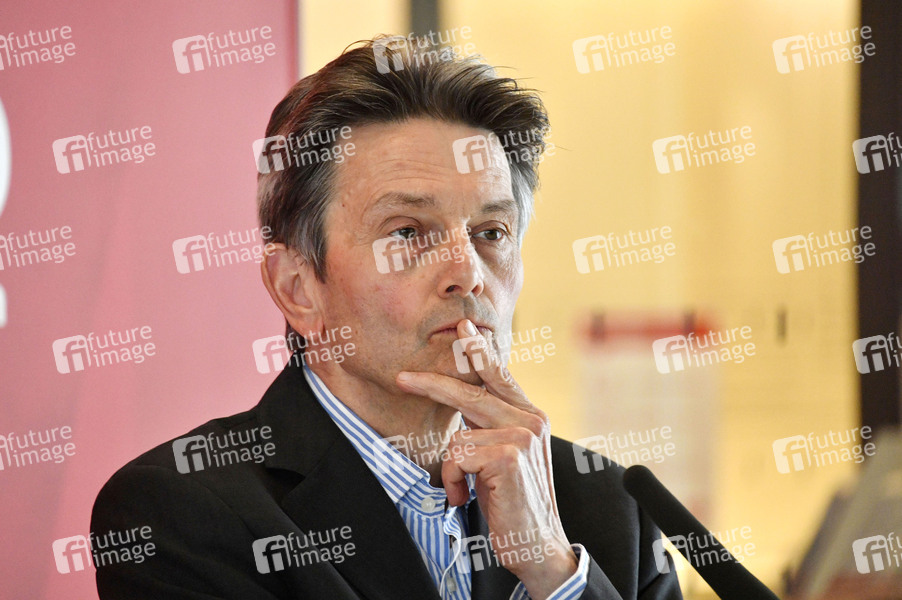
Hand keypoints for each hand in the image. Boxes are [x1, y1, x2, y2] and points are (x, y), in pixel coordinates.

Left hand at [396, 319, 577, 599]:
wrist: (537, 545)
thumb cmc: (511, 503)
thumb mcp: (501, 457)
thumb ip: (490, 426)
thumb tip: (462, 399)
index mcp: (529, 416)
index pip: (499, 375)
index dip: (478, 351)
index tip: (463, 328)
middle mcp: (530, 419)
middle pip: (471, 389)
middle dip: (432, 384)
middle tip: (402, 378)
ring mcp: (522, 435)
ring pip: (457, 434)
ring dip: (449, 470)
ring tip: (463, 491)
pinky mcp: (509, 454)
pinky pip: (456, 456)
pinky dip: (452, 482)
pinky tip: (467, 498)